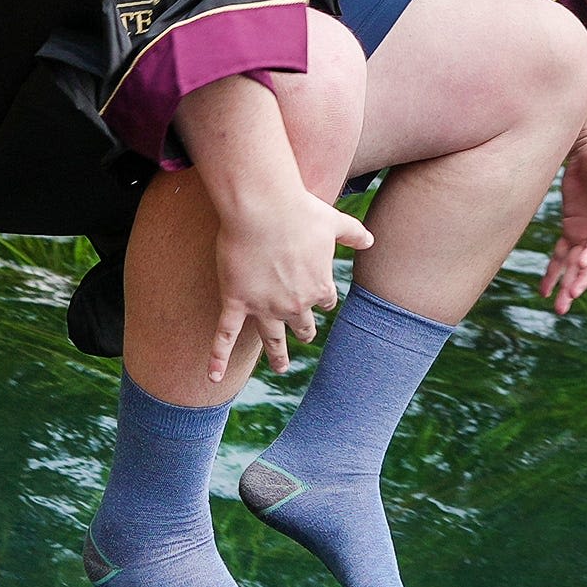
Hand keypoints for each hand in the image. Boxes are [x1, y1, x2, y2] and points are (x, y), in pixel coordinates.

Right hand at [210, 180, 373, 381]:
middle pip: (303, 326)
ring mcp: (263, 307)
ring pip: (272, 338)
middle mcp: (294, 304)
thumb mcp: (335, 221)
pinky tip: (214, 377)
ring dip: (278, 354)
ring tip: (280, 366)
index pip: (325, 301)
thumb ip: (354, 233)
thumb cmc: (300, 212)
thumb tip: (371, 240)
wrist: (264, 209)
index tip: (318, 292)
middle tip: (303, 335)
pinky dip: (218, 358)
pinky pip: (225, 336)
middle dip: (304, 331)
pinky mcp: (236, 301)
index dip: (322, 297)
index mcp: (319, 287)